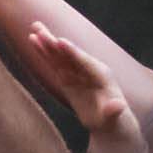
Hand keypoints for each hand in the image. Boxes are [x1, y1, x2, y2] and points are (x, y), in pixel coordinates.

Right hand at [23, 22, 145, 152]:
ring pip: (60, 56)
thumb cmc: (113, 122)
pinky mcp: (67, 78)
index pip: (85, 62)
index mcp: (102, 76)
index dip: (72, 52)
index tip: (60, 41)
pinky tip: (34, 41)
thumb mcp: (114, 119)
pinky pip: (54, 63)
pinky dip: (44, 53)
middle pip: (70, 54)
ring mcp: (77, 73)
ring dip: (47, 43)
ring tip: (34, 27)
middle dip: (55, 43)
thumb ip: (114, 111)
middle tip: (40, 29)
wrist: (110, 125)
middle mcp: (89, 70)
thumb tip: (119, 105)